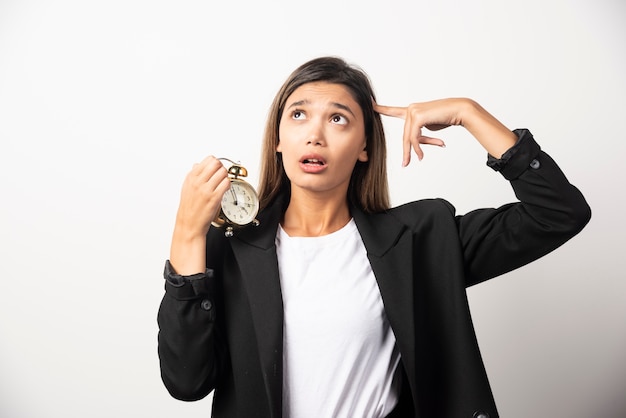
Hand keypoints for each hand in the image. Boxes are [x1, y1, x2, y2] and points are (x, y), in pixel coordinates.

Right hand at [174, 156, 230, 239]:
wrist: (189, 225)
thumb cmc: (189, 209)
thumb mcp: (187, 188)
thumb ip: (194, 175)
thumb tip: (197, 165)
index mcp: (191, 177)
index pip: (208, 159)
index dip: (215, 163)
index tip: (216, 169)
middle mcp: (198, 182)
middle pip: (217, 163)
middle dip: (222, 168)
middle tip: (221, 176)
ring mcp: (206, 189)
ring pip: (223, 172)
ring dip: (226, 177)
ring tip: (222, 184)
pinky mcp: (214, 198)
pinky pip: (226, 183)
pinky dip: (228, 185)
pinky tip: (224, 190)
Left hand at [374, 98, 516, 164]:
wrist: (460, 111)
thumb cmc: (447, 118)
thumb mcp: (430, 129)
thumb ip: (420, 135)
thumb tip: (415, 147)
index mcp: (412, 110)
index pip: (393, 111)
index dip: (381, 109)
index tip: (370, 104)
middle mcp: (411, 109)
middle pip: (405, 134)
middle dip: (407, 150)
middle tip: (405, 163)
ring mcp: (413, 111)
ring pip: (408, 137)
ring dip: (413, 151)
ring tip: (419, 159)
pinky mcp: (417, 116)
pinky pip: (413, 137)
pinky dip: (417, 147)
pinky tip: (421, 154)